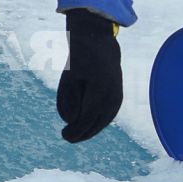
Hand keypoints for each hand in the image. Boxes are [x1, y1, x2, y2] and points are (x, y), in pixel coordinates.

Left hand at [56, 9, 122, 142]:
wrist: (99, 43)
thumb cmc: (79, 59)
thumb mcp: (68, 77)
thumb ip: (68, 99)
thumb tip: (70, 121)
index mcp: (100, 90)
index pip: (87, 119)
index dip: (75, 130)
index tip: (64, 135)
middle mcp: (112, 96)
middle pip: (96, 123)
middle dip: (82, 133)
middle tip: (67, 138)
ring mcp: (118, 97)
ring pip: (104, 121)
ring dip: (90, 130)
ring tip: (76, 135)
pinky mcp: (118, 97)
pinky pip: (109, 115)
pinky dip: (98, 123)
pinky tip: (87, 127)